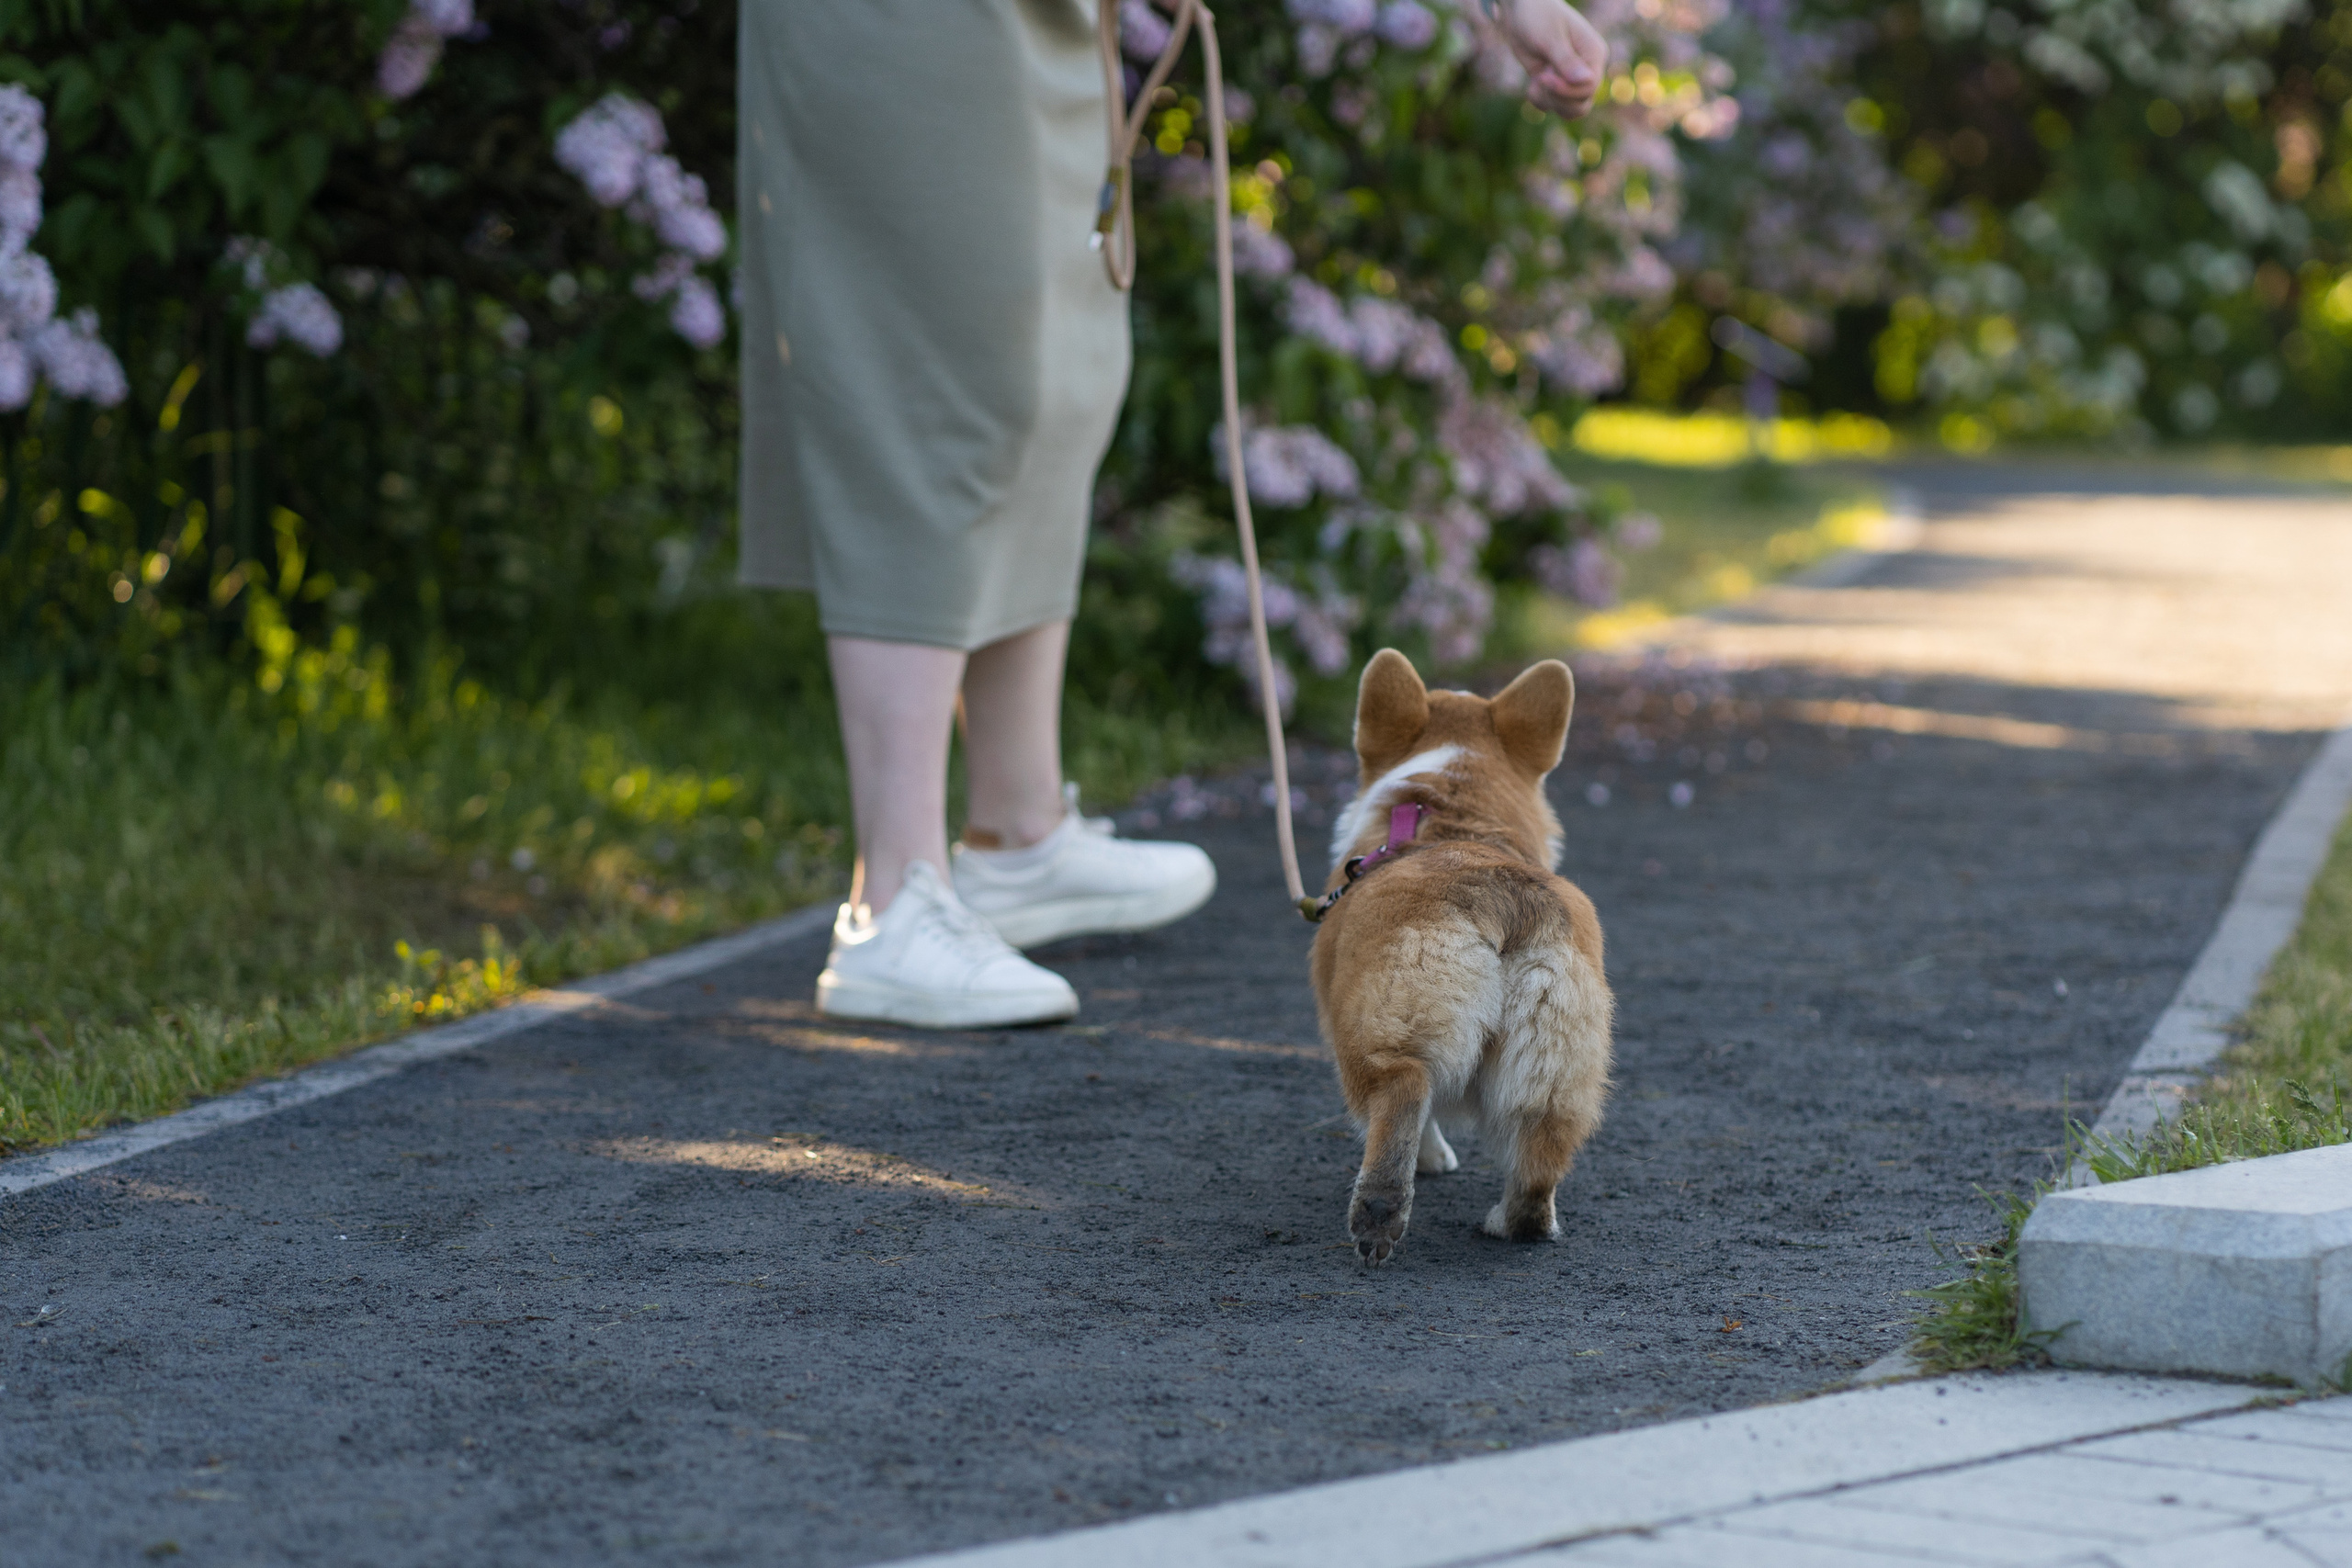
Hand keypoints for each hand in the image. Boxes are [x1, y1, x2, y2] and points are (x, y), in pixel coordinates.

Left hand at [1490, 0, 1607, 119]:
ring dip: (1549, 102)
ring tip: (1537, 81)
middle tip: (1541, 78)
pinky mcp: (1556, 84)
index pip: (1589, 88)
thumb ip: (1566, 60)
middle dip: (1556, 98)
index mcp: (1594, 54)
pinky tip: (1532, 83)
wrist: (1519, 11)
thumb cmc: (1537, 16)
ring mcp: (1572, 79)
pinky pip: (1554, 107)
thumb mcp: (1550, 37)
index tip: (1542, 76)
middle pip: (1581, 104)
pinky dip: (1540, 101)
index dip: (1564, 90)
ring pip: (1570, 110)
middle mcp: (1588, 69)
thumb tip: (1587, 80)